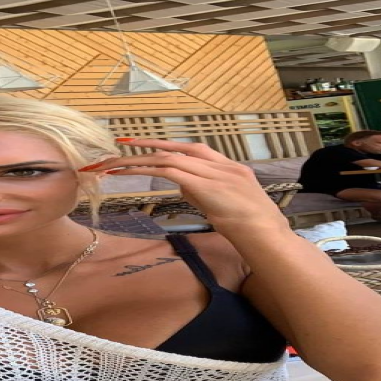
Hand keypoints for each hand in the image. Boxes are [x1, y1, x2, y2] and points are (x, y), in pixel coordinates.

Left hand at [78, 138, 287, 232]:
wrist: (267, 235)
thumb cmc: (251, 229)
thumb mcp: (225, 205)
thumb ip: (204, 192)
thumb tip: (182, 185)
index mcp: (231, 168)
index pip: (195, 150)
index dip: (169, 145)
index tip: (147, 145)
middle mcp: (223, 165)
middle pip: (178, 149)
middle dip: (148, 146)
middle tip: (121, 145)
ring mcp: (216, 172)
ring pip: (169, 159)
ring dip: (139, 161)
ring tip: (114, 164)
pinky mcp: (206, 184)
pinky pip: (169, 171)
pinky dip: (147, 170)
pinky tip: (129, 172)